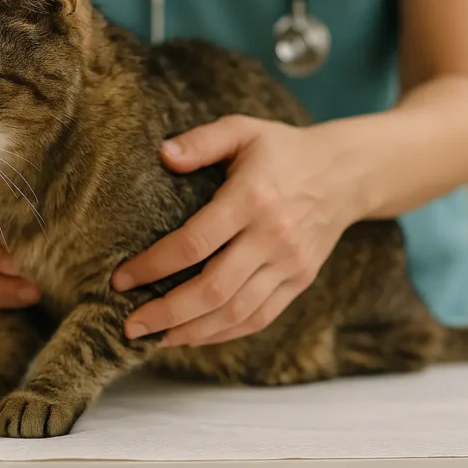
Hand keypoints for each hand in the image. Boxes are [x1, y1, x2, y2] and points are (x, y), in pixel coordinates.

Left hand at [111, 115, 361, 346]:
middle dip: (166, 312)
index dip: (153, 266)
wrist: (346, 173)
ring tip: (154, 338)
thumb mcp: (242, 130)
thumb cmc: (282, 149)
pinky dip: (223, 333)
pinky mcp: (300, 281)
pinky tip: (192, 335)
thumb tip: (163, 155)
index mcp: (252, 199)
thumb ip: (201, 141)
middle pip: (214, 289)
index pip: (194, 243)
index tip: (120, 280)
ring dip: (191, 331)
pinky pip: (259, 317)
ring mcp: (289, 264)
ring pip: (236, 312)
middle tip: (129, 325)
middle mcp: (272, 237)